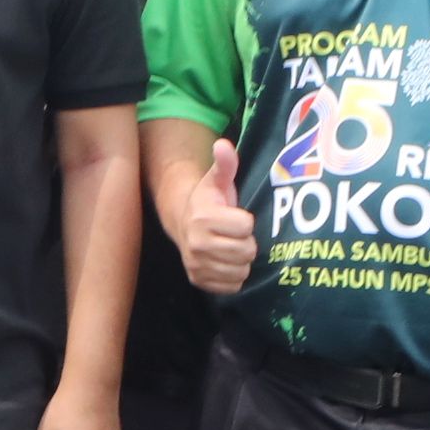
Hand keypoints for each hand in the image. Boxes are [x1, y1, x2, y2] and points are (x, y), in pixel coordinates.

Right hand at [173, 138, 259, 294]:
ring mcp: (197, 265)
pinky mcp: (199, 281)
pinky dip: (234, 276)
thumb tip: (223, 144)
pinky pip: (232, 286)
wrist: (182, 222)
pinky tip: (225, 262)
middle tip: (235, 234)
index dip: (245, 221)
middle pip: (246, 251)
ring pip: (241, 270)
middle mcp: (197, 244)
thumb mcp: (217, 180)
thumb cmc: (208, 201)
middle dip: (246, 242)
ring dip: (241, 260)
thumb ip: (225, 164)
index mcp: (203, 218)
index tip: (235, 216)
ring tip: (231, 247)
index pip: (246, 226)